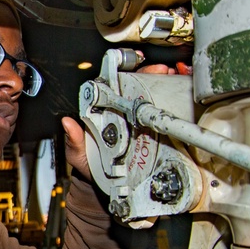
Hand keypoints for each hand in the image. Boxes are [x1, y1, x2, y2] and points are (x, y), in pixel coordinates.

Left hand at [62, 57, 188, 181]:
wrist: (103, 185)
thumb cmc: (89, 165)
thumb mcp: (78, 154)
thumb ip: (74, 140)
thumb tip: (68, 123)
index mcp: (105, 112)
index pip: (116, 85)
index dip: (128, 71)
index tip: (138, 63)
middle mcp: (122, 114)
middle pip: (139, 87)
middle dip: (153, 74)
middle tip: (163, 70)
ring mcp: (138, 124)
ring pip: (154, 99)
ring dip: (166, 85)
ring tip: (173, 78)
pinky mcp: (152, 136)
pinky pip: (162, 120)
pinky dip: (175, 107)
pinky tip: (182, 99)